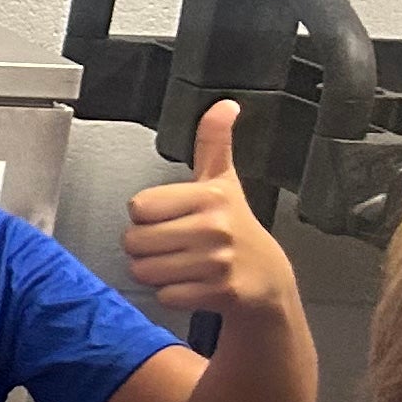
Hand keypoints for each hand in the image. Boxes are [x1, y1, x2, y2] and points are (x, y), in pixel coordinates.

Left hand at [120, 101, 294, 320]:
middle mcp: (214, 227)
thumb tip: (225, 105)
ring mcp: (218, 261)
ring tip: (182, 264)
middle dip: (145, 247)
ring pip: (144, 271)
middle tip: (174, 244)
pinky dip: (172, 295)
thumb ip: (213, 142)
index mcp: (209, 196)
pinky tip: (194, 283)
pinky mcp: (219, 292)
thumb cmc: (236, 227)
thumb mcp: (223, 181)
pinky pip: (164, 296)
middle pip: (134, 241)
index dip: (146, 215)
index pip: (137, 206)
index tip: (170, 216)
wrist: (267, 278)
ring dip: (156, 272)